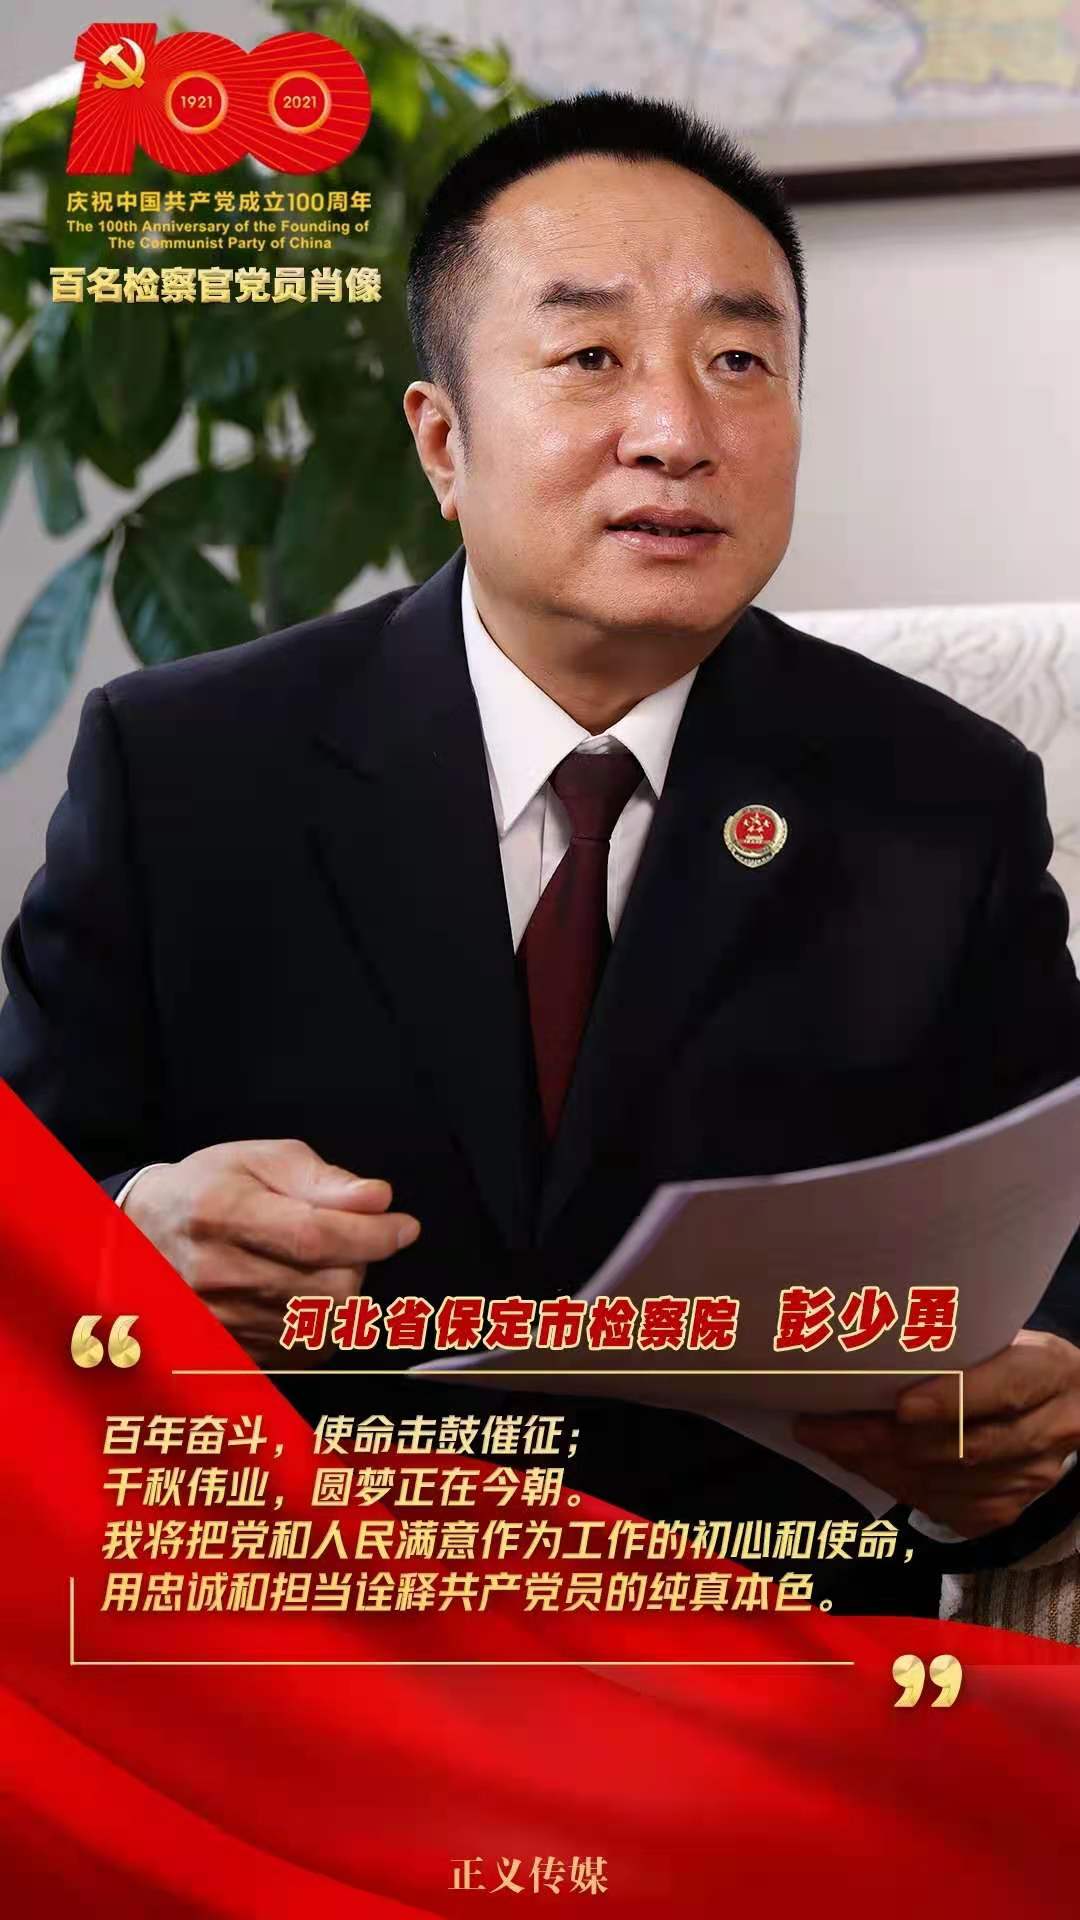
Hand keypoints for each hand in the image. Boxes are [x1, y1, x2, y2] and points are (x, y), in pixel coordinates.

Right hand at [123, 1139, 419, 1364]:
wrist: (143, 1236)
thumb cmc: (209, 1189)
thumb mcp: (262, 1160)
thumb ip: (323, 1180)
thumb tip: (377, 1198)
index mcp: (222, 1213)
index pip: (315, 1236)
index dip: (371, 1235)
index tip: (403, 1226)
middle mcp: (217, 1274)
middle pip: (326, 1289)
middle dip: (360, 1263)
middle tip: (350, 1240)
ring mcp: (220, 1321)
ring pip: (323, 1326)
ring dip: (343, 1295)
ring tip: (322, 1265)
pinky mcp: (231, 1351)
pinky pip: (306, 1352)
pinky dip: (324, 1326)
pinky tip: (307, 1296)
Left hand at [793, 1330, 1079, 1537]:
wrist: (1068, 1406)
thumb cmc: (1013, 1357)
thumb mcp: (1000, 1334)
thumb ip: (954, 1343)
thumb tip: (871, 1341)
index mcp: (1049, 1372)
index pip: (1006, 1391)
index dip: (954, 1401)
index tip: (901, 1404)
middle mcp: (1049, 1432)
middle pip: (963, 1447)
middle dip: (881, 1439)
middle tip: (820, 1425)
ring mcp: (1029, 1479)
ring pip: (946, 1484)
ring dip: (876, 1465)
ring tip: (825, 1443)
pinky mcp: (1007, 1510)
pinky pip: (941, 1507)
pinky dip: (892, 1484)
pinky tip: (857, 1463)